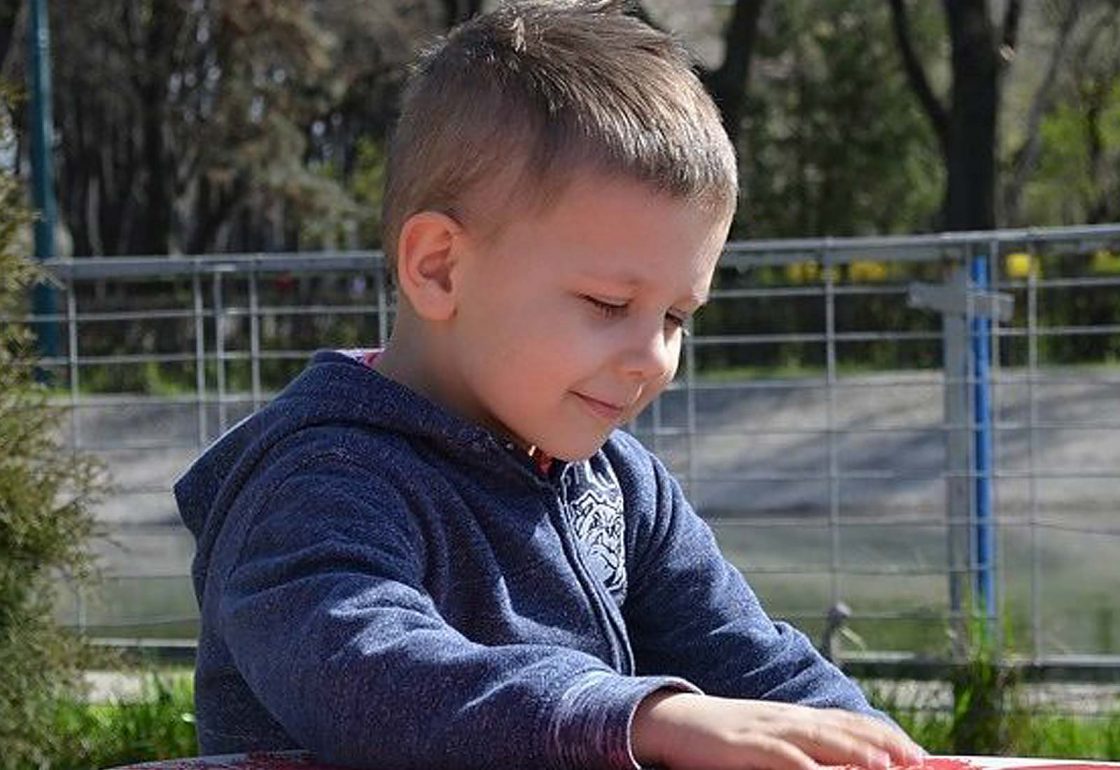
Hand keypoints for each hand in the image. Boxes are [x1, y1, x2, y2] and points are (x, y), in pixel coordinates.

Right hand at [631, 691, 925, 769]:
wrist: (672, 721)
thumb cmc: (720, 738)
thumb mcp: (764, 737)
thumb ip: (797, 747)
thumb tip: (829, 764)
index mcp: (792, 716)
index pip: (848, 721)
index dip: (884, 735)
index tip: (917, 753)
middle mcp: (785, 718)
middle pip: (842, 729)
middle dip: (882, 745)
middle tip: (917, 761)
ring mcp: (765, 730)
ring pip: (819, 740)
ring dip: (854, 753)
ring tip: (885, 767)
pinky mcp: (743, 746)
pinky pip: (781, 757)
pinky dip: (805, 767)